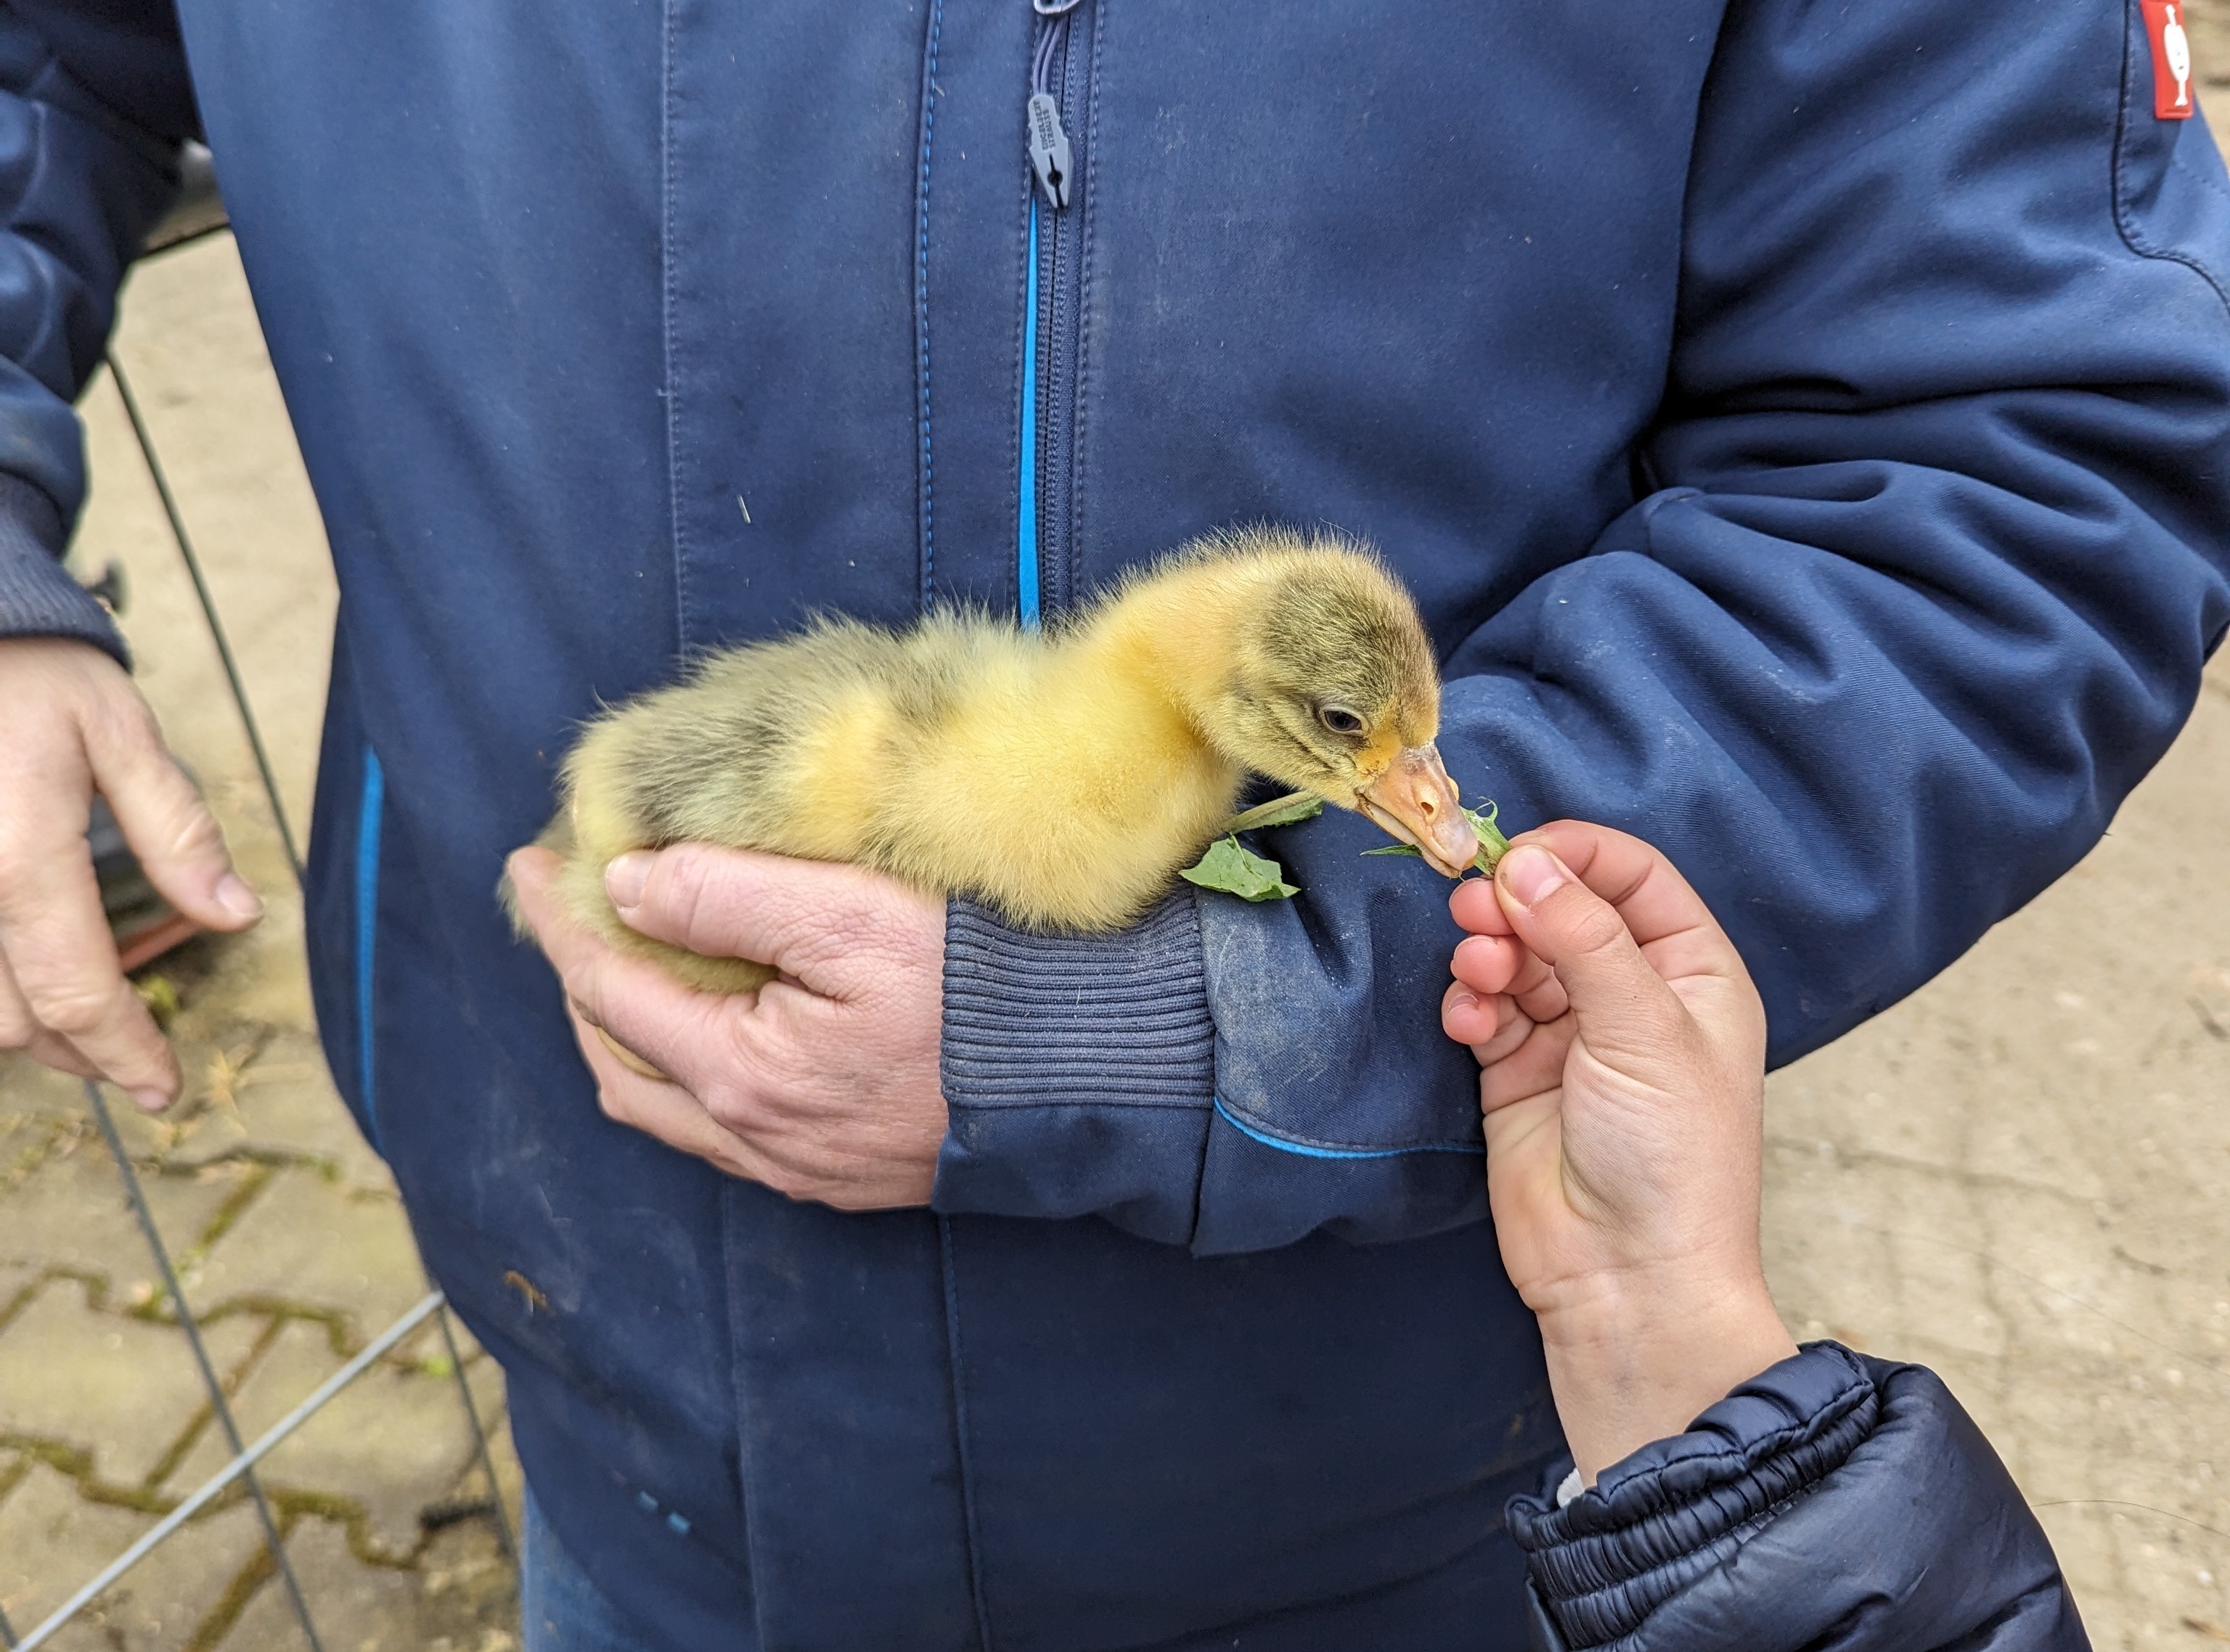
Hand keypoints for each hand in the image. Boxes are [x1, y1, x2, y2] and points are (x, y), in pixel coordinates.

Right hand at [0, 638, 261, 1107]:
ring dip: (26, 1029)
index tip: (162, 1087)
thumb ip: (178, 831)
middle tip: (134, 1055)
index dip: (125, 1054)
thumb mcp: (120, 732)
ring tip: (86, 1028)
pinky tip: (31, 973)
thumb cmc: (29, 673)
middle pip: (12, 1019)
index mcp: (16, 856)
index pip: (76, 993)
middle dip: (79, 1051)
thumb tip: (237, 916)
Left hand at [503, 843, 946, 1209]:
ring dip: (629, 1033)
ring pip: (668, 1107)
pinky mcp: (846, 1175)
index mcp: (743, 1075)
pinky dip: (687, 1071)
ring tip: (628, 962)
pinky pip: (726, 1131)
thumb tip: (628, 883)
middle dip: (584, 982)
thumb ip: (728, 896)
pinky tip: (710, 1030)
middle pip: (621, 1061)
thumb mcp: (851, 915)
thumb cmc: (984, 988)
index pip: (611, 989)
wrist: (1098, 1079)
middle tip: (574, 909)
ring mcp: (802, 1167)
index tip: (532, 861)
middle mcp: (757, 1140)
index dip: (566, 919)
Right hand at [1441, 821, 1795, 1483]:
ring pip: (1516, 954)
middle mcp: (1632, 994)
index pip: (1633, 875)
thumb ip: (1583, 935)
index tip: (1516, 852)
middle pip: (1563, 907)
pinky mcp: (1516, 1072)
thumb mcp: (1643, 1029)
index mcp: (1692, 972)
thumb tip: (1524, 861)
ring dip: (1488, 951)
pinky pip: (1484, 1007)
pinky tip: (1470, 1020)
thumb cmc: (1671, 1158)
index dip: (1576, 853)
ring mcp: (1572, 1034)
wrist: (1628, 1280)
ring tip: (1478, 973)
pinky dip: (1470, 1001)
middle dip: (1516, 901)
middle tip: (1474, 906)